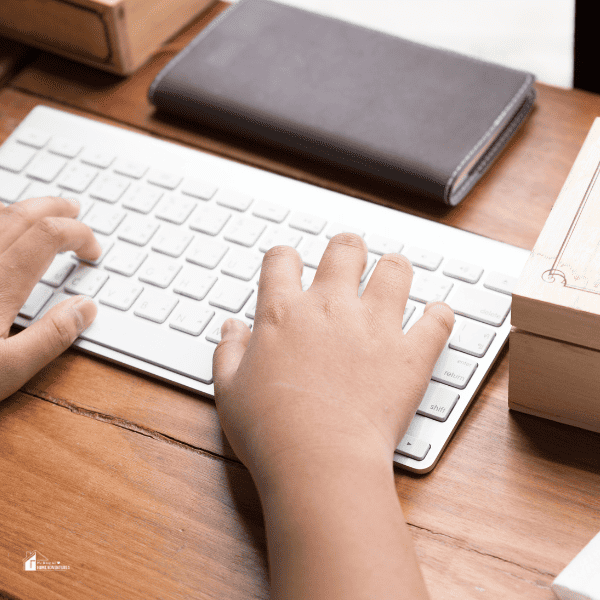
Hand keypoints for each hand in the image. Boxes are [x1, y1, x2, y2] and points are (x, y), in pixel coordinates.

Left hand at [0, 196, 100, 400]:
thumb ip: (51, 337)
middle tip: (74, 209)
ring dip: (20, 208)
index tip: (93, 251)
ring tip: (38, 212)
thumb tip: (85, 308)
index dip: (79, 234)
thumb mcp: (5, 372)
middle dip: (54, 207)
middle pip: (19, 214)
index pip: (49, 236)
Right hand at [213, 233, 454, 482]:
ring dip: (394, 270)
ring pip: (395, 270)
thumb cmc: (271, 431)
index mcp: (283, 313)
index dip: (285, 258)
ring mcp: (374, 327)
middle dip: (347, 249)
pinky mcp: (410, 354)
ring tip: (393, 277)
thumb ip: (228, 351)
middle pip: (344, 250)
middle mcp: (330, 308)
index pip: (281, 260)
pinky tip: (434, 317)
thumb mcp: (230, 390)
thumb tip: (230, 327)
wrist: (319, 461)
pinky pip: (437, 320)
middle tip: (350, 260)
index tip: (289, 266)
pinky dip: (439, 316)